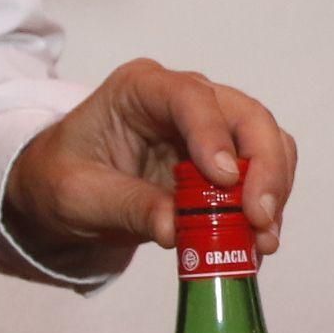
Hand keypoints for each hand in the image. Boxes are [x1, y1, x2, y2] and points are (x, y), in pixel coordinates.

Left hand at [4, 58, 295, 264]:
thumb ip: (126, 206)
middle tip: (260, 218)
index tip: (224, 180)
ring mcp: (211, 128)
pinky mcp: (224, 160)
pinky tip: (255, 243)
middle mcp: (185, 99)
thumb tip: (176, 230)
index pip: (190, 97)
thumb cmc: (60, 177)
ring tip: (262, 239)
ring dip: (273, 190)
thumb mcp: (78, 195)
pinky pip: (261, 175)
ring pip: (266, 142)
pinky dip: (265, 207)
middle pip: (246, 116)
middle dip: (263, 167)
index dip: (213, 134)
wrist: (61, 191)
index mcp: (141, 89)